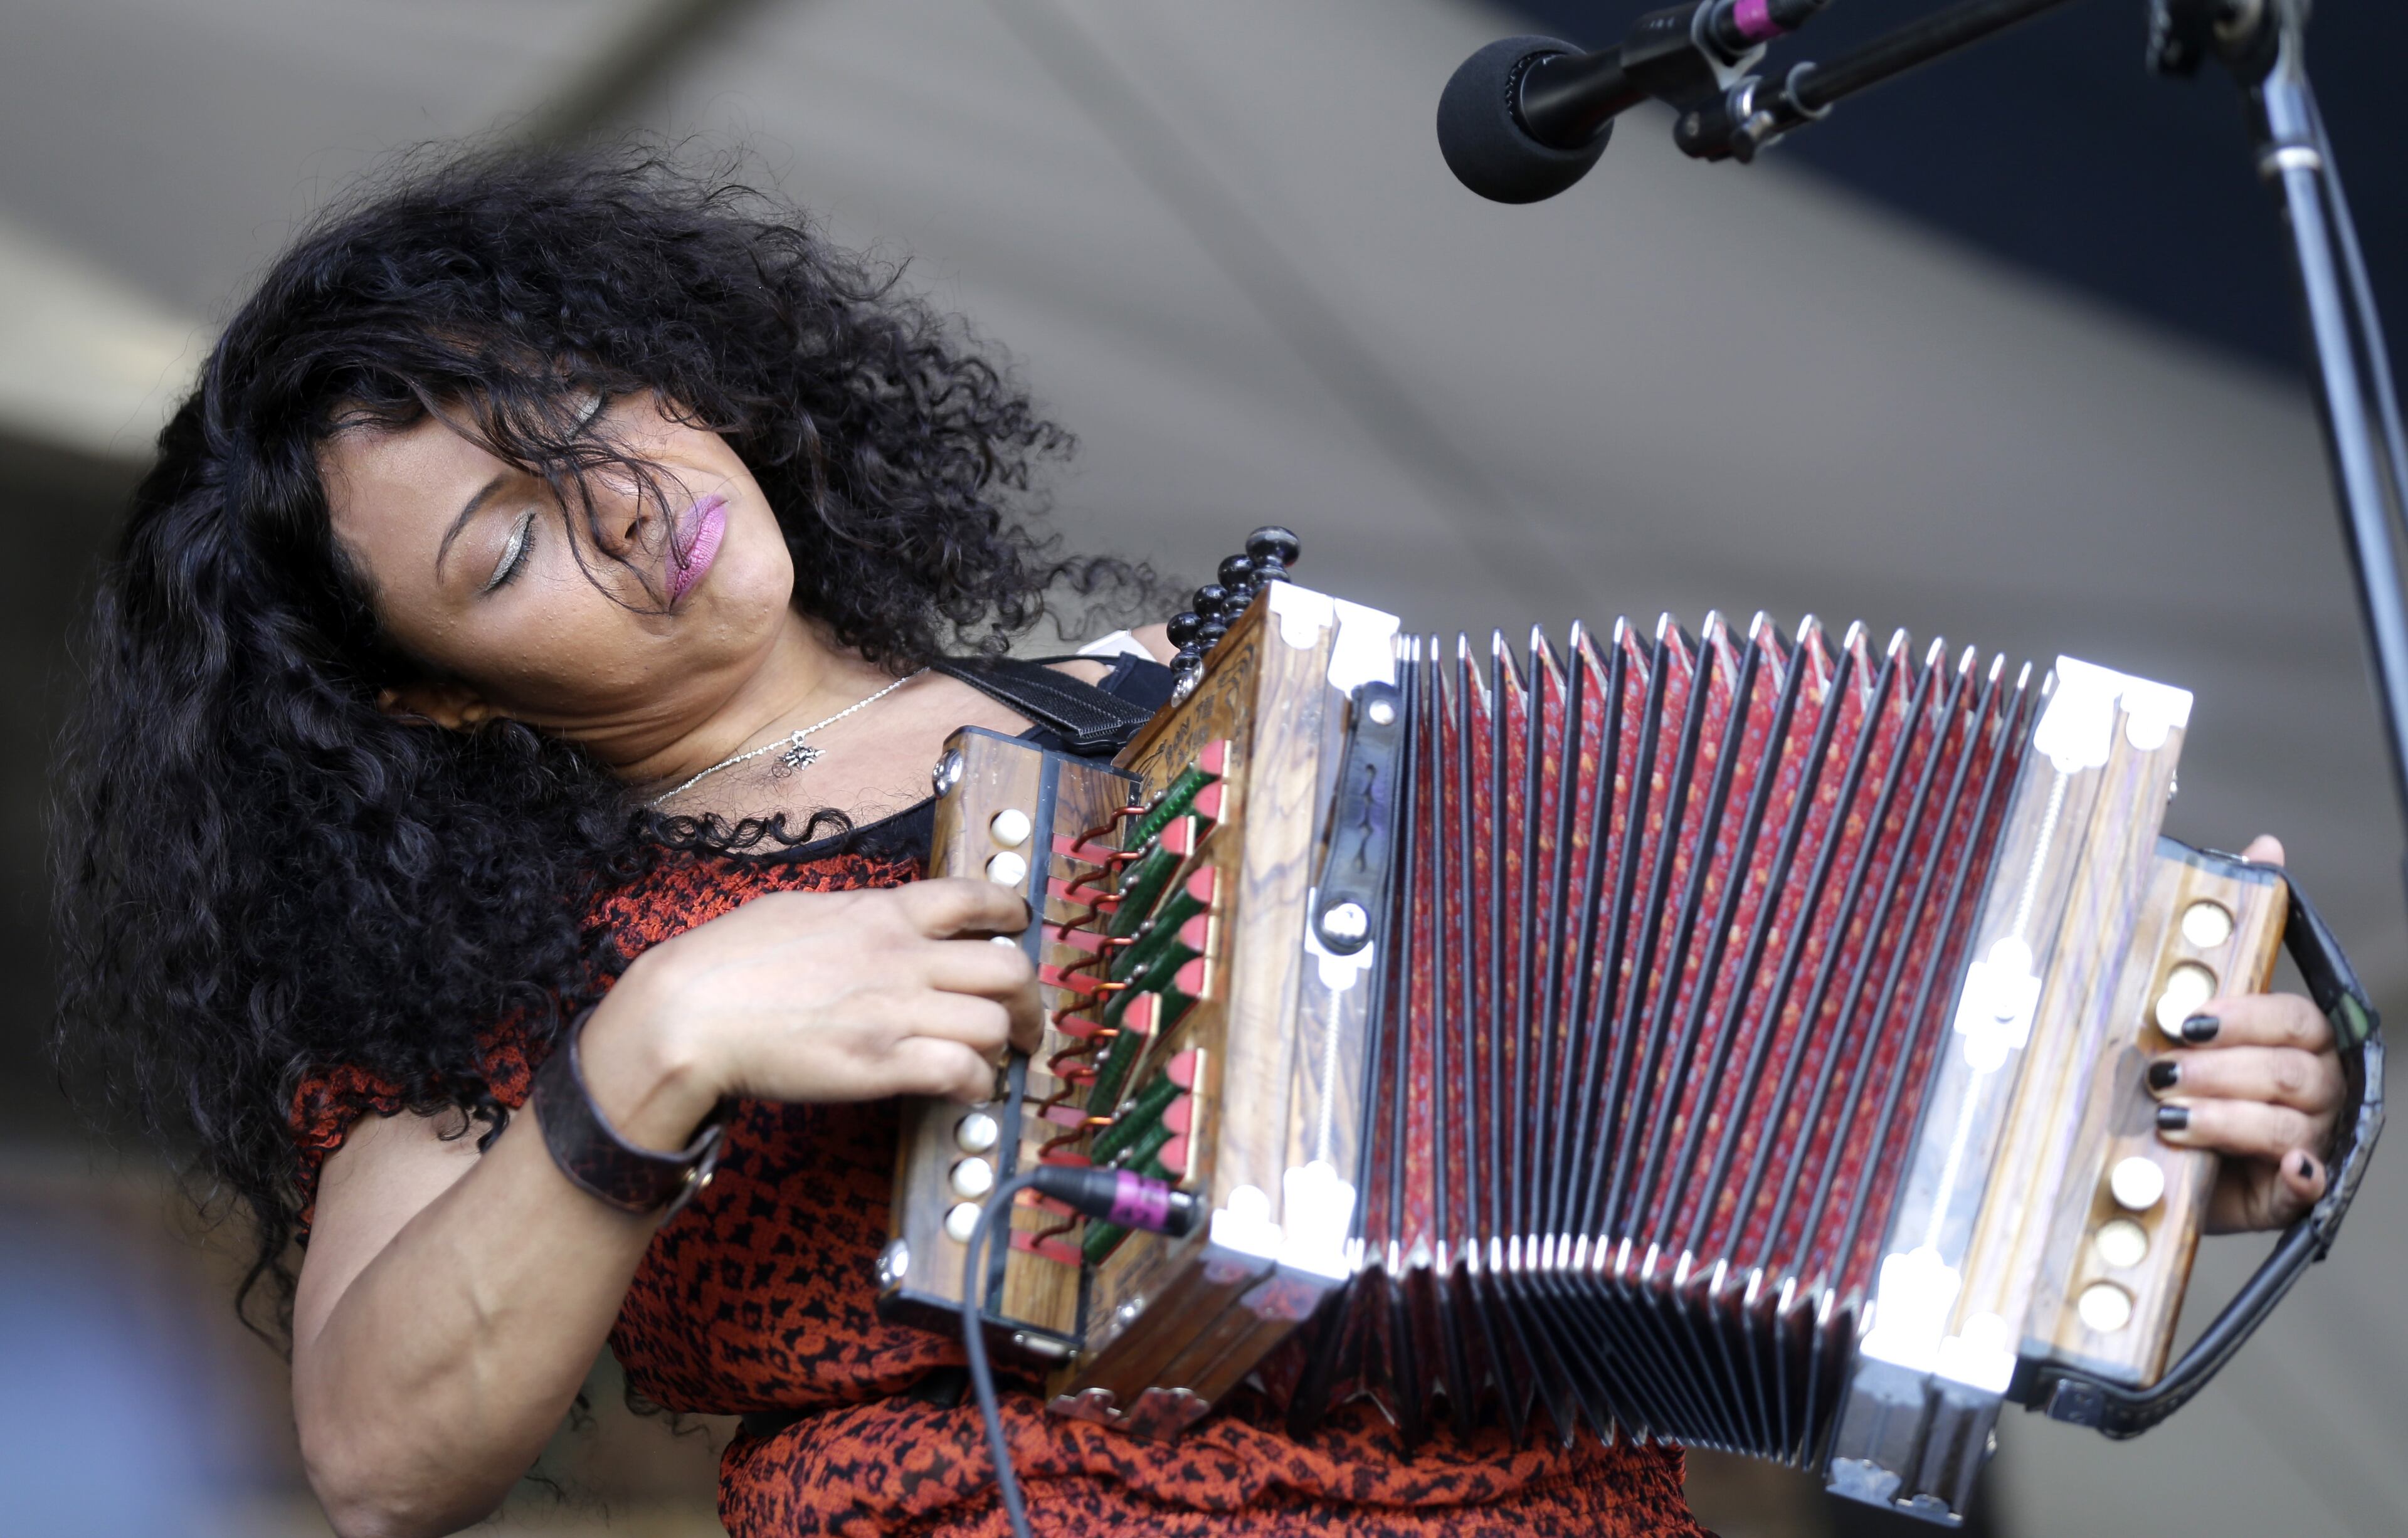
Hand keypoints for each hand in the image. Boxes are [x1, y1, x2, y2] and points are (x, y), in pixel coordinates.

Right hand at [585, 879, 1043, 1145]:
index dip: (1012, 914)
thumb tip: (871, 920)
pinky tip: (965, 1090)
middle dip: (1027, 998)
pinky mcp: (881, 1064)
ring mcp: (895, 1012)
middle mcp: (901, 957)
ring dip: (1003, 1047)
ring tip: (993, 1063)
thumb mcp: (798, 911)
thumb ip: (850, 915)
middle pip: (1009, 967)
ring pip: (994, 1023)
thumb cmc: (726, 962)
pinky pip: (961, 1071)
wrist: (689, 1012)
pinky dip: (975, 1084)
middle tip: (1022, 1020)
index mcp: (880, 913)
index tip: (1019, 929)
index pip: (974, 899)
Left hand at [2148, 834, 2342, 1233]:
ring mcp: (2310, 1138)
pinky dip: (2297, 1175)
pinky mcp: (2291, 1189)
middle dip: (2219, 1070)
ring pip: (2286, 1123)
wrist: (2167, 1156)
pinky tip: (2282, 1168)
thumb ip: (2229, 937)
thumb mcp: (2194, 1009)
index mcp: (2297, 1039)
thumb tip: (2266, 846)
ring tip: (2170, 1117)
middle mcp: (2314, 1086)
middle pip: (2287, 1071)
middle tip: (2159, 1071)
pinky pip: (2308, 1183)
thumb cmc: (2190, 1074)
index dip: (2241, 1017)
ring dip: (2227, 1119)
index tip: (2184, 1020)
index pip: (2290, 1018)